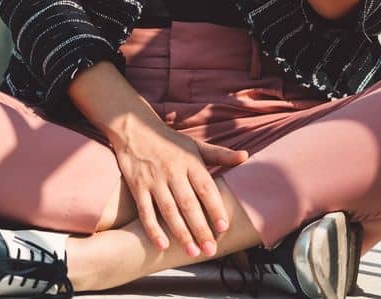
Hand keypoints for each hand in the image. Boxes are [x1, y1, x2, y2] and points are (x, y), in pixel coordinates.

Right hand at [107, 114, 249, 256]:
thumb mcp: (196, 145)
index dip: (215, 207)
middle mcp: (173, 172)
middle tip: (210, 249)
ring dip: (180, 233)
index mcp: (190, 162)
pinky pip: (145, 211)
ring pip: (169, 210)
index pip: (206, 188)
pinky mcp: (137, 187)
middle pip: (188, 204)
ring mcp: (154, 180)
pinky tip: (162, 245)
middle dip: (200, 228)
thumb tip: (246, 156)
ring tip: (192, 252)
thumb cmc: (170, 141)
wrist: (135, 129)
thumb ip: (220, 154)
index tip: (223, 227)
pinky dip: (152, 229)